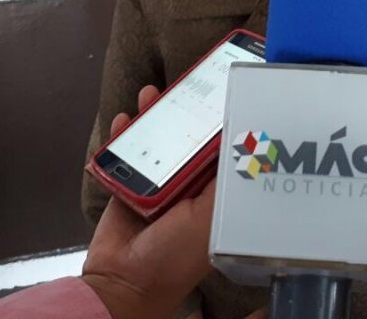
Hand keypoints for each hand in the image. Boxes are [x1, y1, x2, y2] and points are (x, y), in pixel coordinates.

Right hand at [82, 86, 217, 318]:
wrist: (124, 280)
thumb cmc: (175, 256)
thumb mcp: (211, 217)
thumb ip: (225, 180)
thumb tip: (243, 141)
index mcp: (213, 192)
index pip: (222, 149)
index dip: (222, 121)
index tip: (221, 91)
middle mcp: (188, 184)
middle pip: (189, 138)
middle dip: (186, 111)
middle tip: (184, 84)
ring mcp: (156, 183)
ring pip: (157, 140)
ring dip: (153, 115)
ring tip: (151, 93)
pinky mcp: (127, 185)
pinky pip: (125, 153)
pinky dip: (123, 134)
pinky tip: (124, 119)